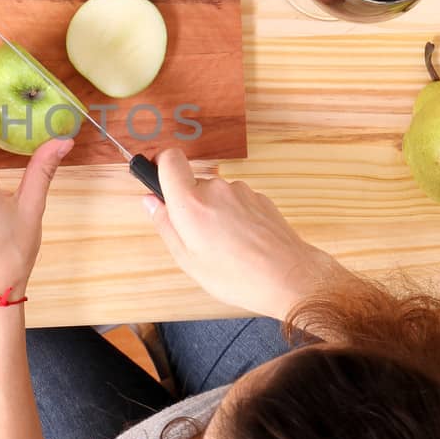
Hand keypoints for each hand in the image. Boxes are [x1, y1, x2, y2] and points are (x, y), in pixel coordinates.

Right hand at [143, 149, 339, 321]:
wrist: (289, 278)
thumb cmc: (238, 275)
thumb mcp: (188, 260)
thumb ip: (165, 225)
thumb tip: (150, 202)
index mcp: (191, 203)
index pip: (170, 160)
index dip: (161, 166)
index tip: (159, 180)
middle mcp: (216, 188)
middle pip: (193, 183)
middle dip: (191, 205)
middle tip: (198, 237)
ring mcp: (241, 191)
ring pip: (216, 194)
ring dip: (215, 212)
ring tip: (225, 246)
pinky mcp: (260, 197)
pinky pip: (237, 201)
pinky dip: (235, 216)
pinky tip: (243, 243)